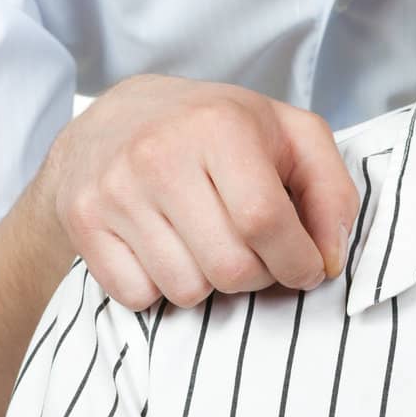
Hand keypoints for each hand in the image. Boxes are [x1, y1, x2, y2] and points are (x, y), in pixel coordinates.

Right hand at [36, 73, 360, 310]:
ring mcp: (116, 190)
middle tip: (256, 251)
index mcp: (219, 125)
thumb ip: (331, 190)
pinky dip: (161, 287)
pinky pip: (139, 298)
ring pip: (186, 290)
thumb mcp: (288, 134)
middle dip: (258, 275)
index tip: (307, 265)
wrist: (113, 118)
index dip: (297, 259)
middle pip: (229, 267)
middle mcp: (160, 154)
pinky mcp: (84, 222)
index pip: (266, 221)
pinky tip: (165, 246)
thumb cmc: (214, 129)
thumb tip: (332, 257)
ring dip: (210, 282)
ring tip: (207, 240)